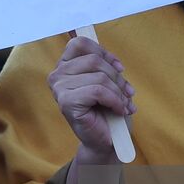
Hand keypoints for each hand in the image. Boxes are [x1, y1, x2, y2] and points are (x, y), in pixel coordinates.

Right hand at [47, 35, 134, 163]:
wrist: (106, 140)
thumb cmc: (107, 110)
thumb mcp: (107, 80)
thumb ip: (104, 65)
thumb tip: (112, 60)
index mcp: (65, 66)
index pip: (81, 43)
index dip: (103, 53)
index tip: (118, 68)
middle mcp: (57, 75)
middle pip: (94, 60)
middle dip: (116, 76)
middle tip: (127, 92)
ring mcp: (59, 89)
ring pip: (99, 76)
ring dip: (118, 91)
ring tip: (124, 103)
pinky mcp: (66, 103)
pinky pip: (98, 91)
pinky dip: (115, 100)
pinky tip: (119, 109)